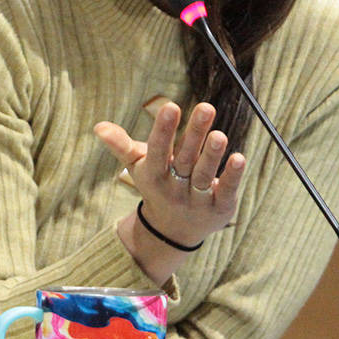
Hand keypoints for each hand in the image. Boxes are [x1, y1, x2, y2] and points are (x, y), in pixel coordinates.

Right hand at [95, 101, 244, 278]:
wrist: (173, 231)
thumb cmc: (157, 185)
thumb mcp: (138, 166)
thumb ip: (121, 145)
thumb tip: (99, 126)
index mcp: (154, 175)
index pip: (158, 151)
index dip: (164, 131)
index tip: (171, 106)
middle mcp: (175, 188)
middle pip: (185, 159)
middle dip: (194, 134)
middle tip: (206, 107)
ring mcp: (197, 200)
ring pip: (204, 175)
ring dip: (212, 155)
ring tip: (219, 134)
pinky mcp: (219, 208)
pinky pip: (225, 191)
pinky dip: (232, 176)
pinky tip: (239, 158)